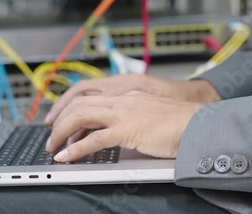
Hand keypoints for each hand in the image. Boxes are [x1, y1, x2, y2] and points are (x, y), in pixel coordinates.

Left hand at [45, 91, 202, 161]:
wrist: (200, 123)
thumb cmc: (180, 123)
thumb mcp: (149, 114)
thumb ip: (132, 117)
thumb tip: (116, 131)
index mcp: (126, 95)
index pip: (89, 97)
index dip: (70, 109)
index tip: (60, 122)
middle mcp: (121, 100)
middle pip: (79, 105)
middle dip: (60, 121)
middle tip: (51, 138)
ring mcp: (123, 113)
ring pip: (81, 117)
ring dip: (62, 133)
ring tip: (53, 147)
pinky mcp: (127, 130)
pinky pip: (94, 139)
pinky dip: (76, 149)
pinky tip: (66, 156)